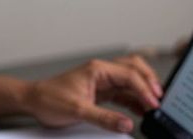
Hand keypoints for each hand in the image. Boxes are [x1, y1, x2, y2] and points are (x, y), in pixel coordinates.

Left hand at [21, 55, 162, 132]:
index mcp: (97, 70)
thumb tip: (126, 124)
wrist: (33, 100)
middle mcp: (102, 72)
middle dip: (149, 81)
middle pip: (134, 69)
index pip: (129, 75)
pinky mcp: (100, 92)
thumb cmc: (49, 98)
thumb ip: (104, 118)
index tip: (154, 103)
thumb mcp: (77, 111)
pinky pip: (123, 92)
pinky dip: (134, 99)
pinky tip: (140, 110)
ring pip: (130, 79)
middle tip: (159, 99)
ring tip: (153, 105)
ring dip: (143, 90)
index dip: (144, 89)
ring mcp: (102, 81)